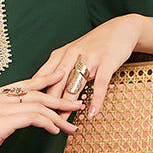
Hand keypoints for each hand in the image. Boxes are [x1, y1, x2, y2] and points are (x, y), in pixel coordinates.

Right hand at [0, 74, 83, 152]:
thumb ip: (1, 118)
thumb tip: (14, 122)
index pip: (24, 85)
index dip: (44, 80)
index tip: (61, 76)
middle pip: (35, 94)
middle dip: (59, 99)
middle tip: (77, 102)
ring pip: (37, 106)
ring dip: (58, 116)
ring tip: (71, 125)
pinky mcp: (2, 120)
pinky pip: (32, 118)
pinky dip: (47, 123)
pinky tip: (55, 131)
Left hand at [30, 14, 144, 118]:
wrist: (121, 29)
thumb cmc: (94, 45)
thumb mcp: (72, 53)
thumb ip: (59, 70)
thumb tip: (45, 92)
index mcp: (61, 54)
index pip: (43, 77)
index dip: (36, 94)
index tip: (31, 110)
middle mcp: (72, 55)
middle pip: (56, 84)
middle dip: (50, 104)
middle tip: (46, 122)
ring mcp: (90, 58)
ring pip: (75, 85)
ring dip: (68, 106)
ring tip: (63, 123)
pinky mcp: (107, 62)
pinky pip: (100, 84)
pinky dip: (96, 100)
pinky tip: (92, 113)